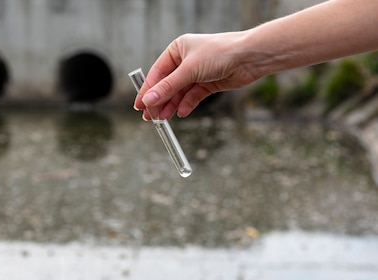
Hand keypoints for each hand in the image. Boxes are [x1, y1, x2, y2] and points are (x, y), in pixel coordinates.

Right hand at [134, 32, 261, 119]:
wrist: (250, 57)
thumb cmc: (220, 53)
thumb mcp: (189, 70)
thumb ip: (167, 87)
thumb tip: (148, 100)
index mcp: (177, 49)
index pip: (157, 73)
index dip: (148, 90)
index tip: (140, 105)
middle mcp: (186, 61)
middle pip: (167, 85)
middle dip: (159, 101)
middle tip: (150, 117)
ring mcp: (197, 73)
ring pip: (179, 93)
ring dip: (171, 106)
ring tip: (163, 119)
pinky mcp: (208, 84)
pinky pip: (192, 97)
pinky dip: (186, 105)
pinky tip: (181, 113)